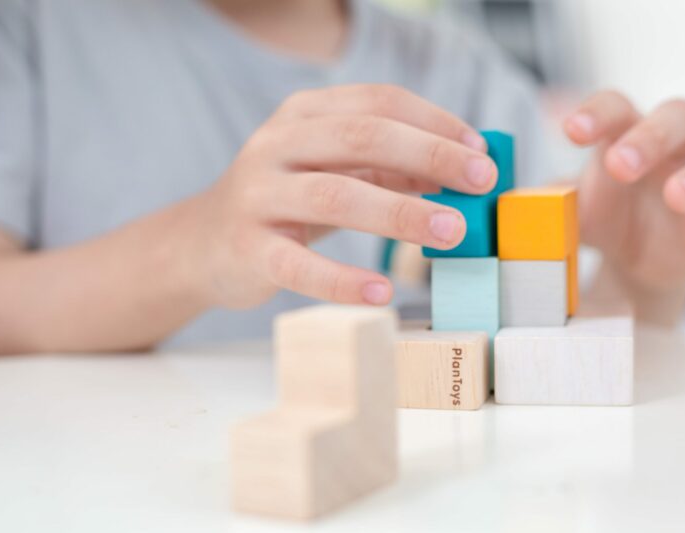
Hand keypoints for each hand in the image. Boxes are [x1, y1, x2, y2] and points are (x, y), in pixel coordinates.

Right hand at [188, 85, 496, 308]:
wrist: (204, 243)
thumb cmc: (285, 202)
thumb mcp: (332, 170)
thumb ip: (388, 168)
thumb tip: (460, 175)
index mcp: (303, 114)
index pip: (377, 102)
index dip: (434, 122)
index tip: (480, 152)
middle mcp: (276, 144)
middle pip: (361, 137)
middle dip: (429, 156)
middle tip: (480, 182)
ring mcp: (258, 195)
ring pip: (334, 195)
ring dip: (399, 212)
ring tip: (450, 230)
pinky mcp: (247, 248)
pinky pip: (298, 265)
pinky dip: (342, 279)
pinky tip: (382, 292)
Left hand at [564, 91, 684, 310]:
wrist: (635, 263)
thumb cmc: (605, 218)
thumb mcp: (570, 209)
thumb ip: (545, 199)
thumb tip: (507, 199)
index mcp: (625, 137)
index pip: (616, 107)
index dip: (597, 113)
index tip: (571, 131)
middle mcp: (669, 149)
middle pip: (675, 117)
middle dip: (649, 137)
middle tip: (620, 165)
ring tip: (675, 196)